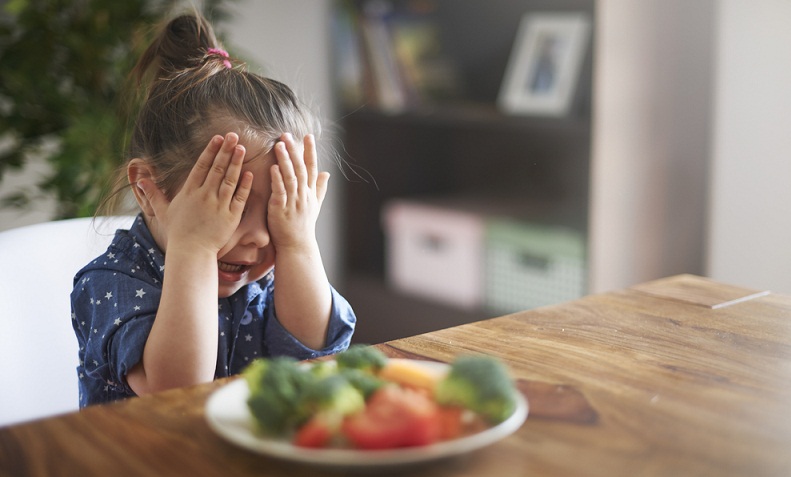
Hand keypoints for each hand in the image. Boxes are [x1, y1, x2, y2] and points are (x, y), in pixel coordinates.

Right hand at [137, 132, 252, 254]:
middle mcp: (204, 195)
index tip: (218, 138)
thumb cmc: (178, 232)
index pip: (202, 166)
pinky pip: (239, 197)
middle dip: (225, 150)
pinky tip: (249, 173)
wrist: (191, 252)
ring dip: (236, 163)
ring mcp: (219, 205)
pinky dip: (245, 185)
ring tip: (242, 148)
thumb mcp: (163, 211)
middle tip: (234, 136)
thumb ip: (153, 194)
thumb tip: (140, 180)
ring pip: (229, 180)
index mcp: (190, 192)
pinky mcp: (231, 216)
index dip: (210, 151)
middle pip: (217, 168)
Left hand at [267, 133, 328, 252]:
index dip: (310, 151)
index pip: (312, 168)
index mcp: (310, 192)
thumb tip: (328, 173)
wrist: (297, 246)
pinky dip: (277, 179)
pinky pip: (280, 192)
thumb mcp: (315, 206)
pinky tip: (273, 168)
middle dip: (294, 151)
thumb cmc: (303, 226)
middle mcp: (303, 195)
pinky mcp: (280, 209)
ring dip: (285, 160)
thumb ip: (320, 188)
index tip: (308, 136)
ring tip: (279, 145)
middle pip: (300, 168)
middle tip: (287, 135)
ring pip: (290, 177)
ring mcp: (293, 202)